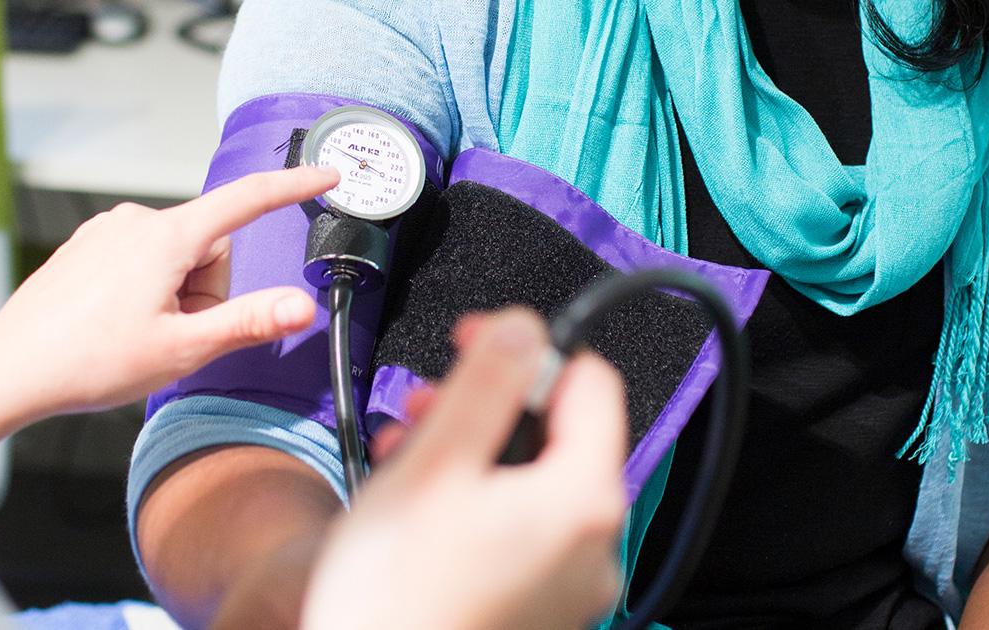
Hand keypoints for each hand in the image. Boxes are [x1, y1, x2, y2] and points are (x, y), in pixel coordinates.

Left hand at [0, 165, 339, 420]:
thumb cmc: (88, 361)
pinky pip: (144, 261)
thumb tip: (301, 306)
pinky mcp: (89, 246)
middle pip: (210, 249)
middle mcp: (135, 221)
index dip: (293, 187)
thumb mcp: (183, 349)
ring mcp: (108, 232)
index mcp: (166, 238)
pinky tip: (119, 325)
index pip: (247, 201)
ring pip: (178, 259)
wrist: (10, 370)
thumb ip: (248, 321)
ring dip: (178, 297)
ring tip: (141, 334)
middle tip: (175, 336)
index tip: (326, 176)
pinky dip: (149, 292)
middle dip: (208, 293)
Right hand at [302, 309, 627, 629]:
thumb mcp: (434, 463)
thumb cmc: (395, 595)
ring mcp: (570, 586)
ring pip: (529, 484)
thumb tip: (523, 328)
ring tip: (406, 456)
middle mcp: (593, 548)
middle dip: (487, 407)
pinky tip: (419, 505)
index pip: (591, 383)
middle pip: (557, 435)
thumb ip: (486, 382)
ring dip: (471, 453)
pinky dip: (475, 504)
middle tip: (427, 405)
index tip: (474, 343)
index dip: (529, 349)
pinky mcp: (539, 609)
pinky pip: (520, 533)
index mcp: (583, 501)